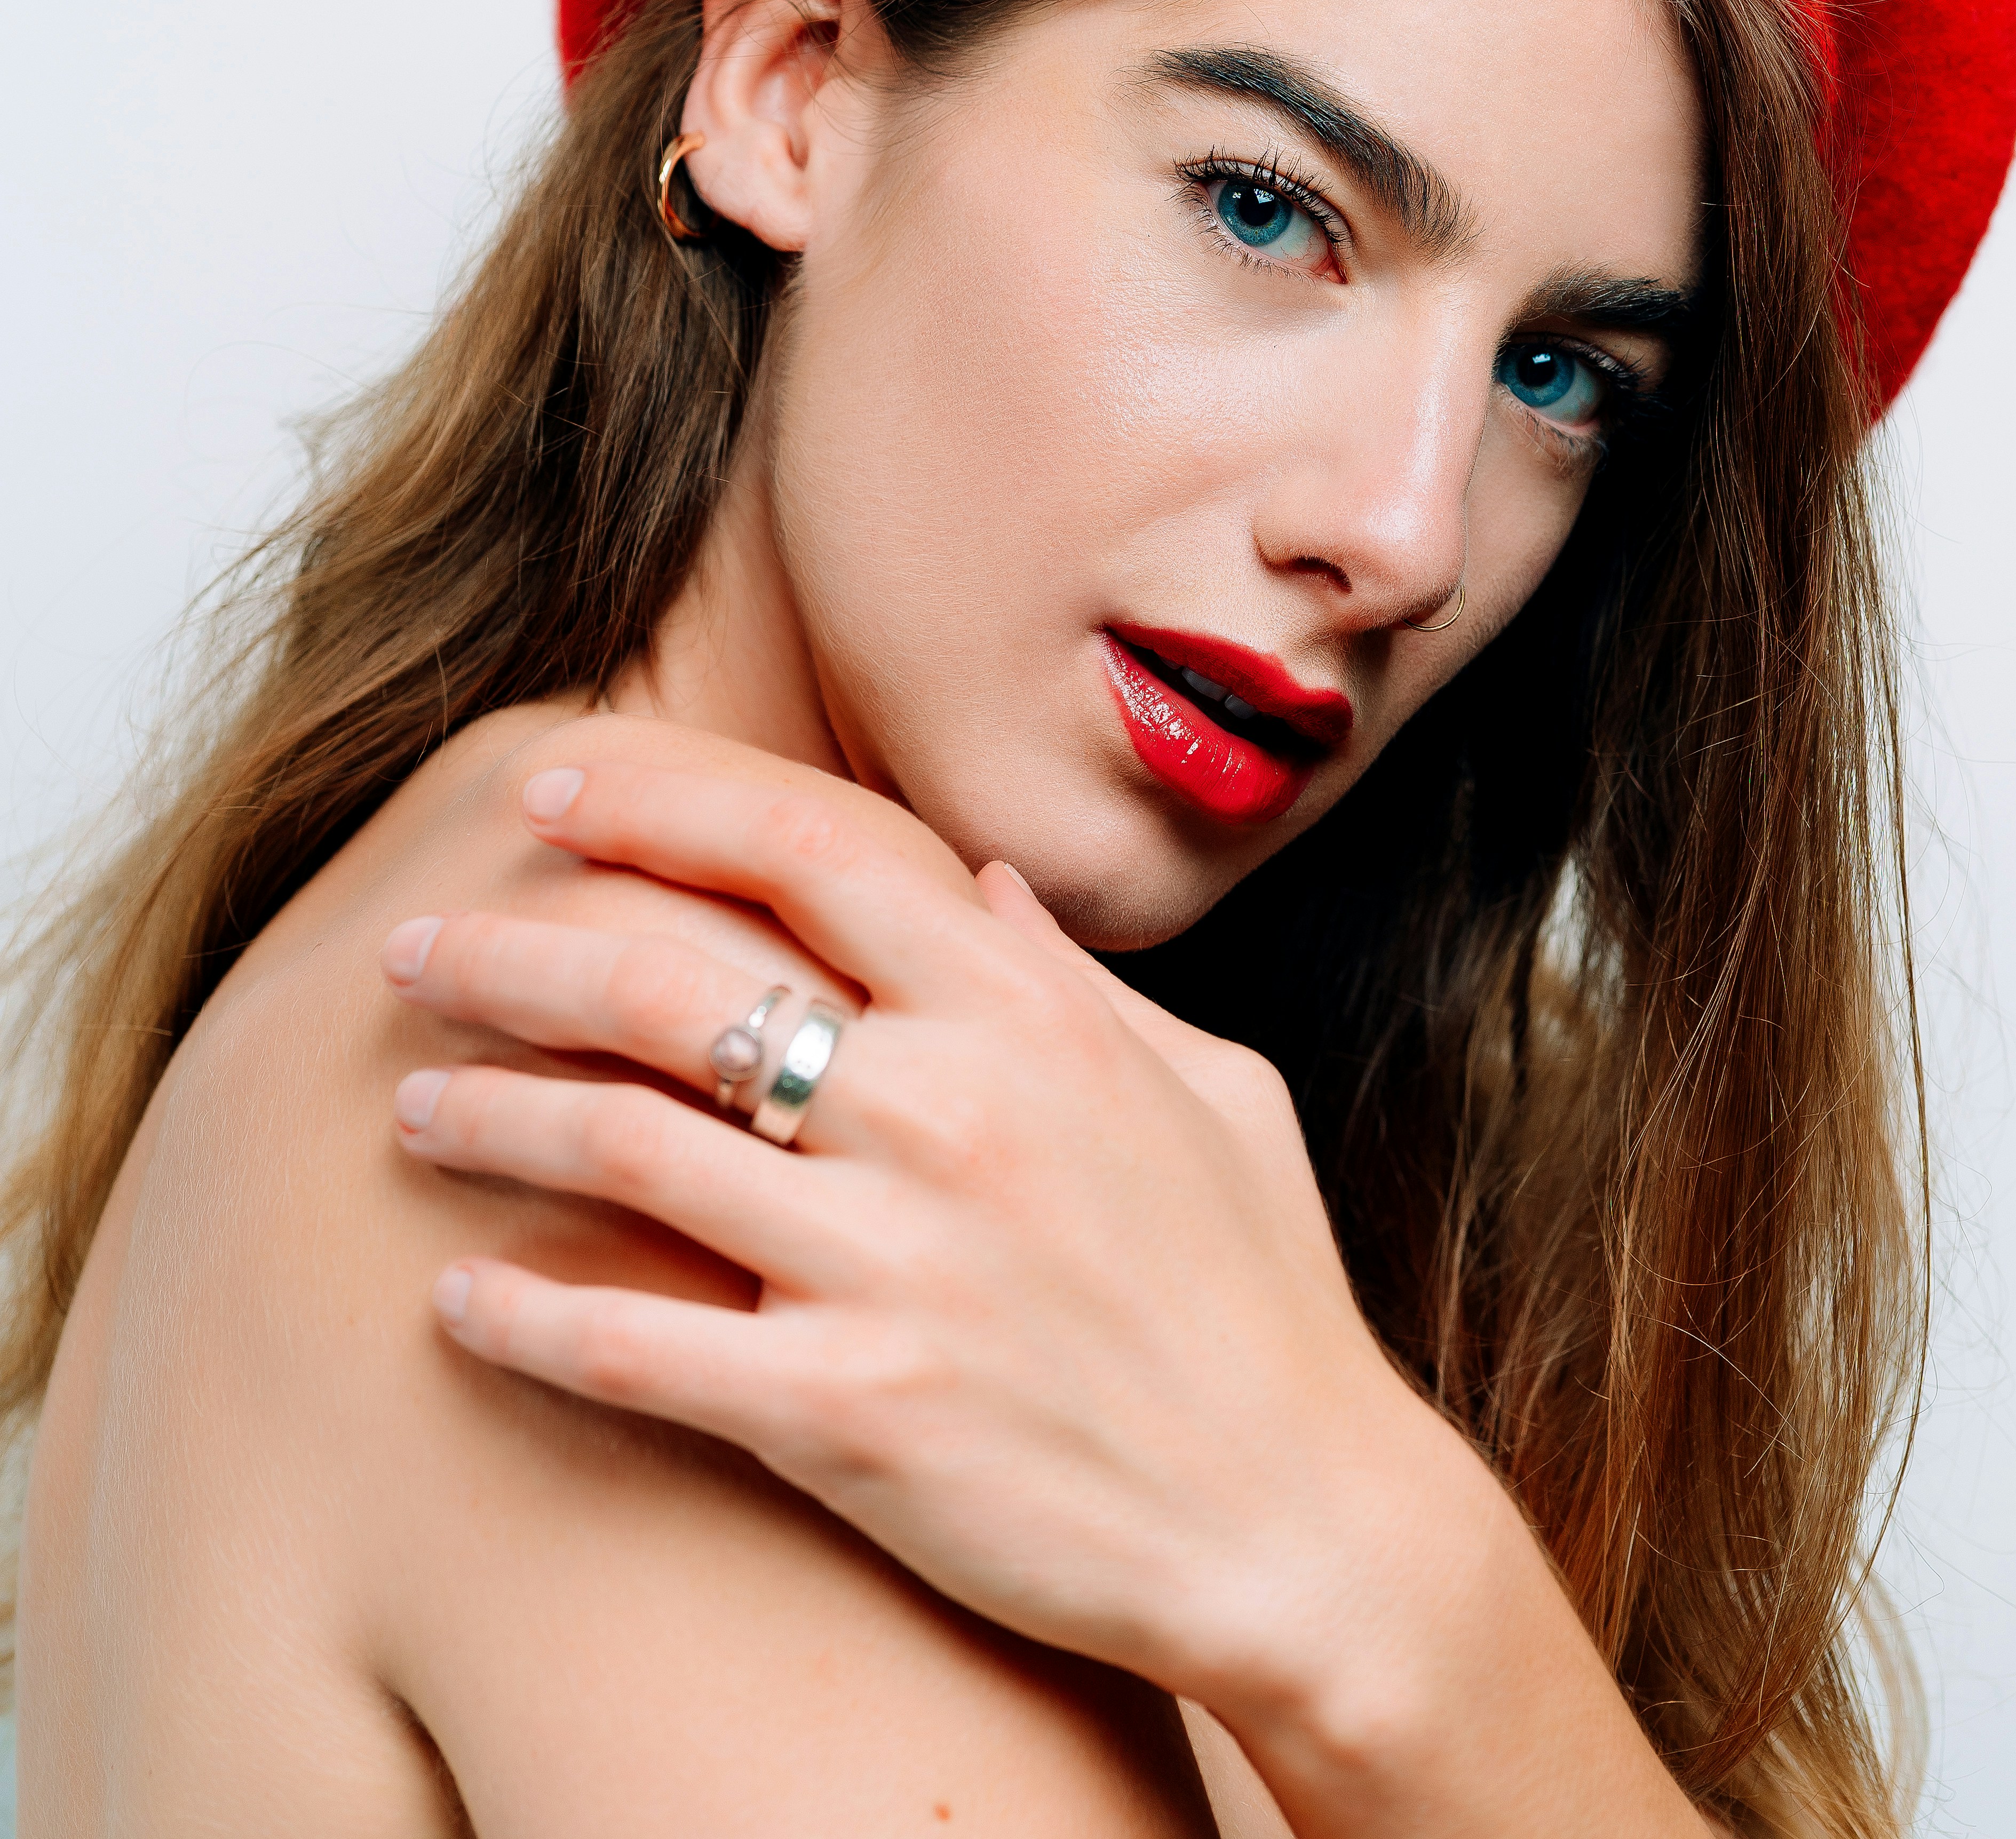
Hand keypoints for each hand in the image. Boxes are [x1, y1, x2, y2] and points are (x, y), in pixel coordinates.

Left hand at [382, 751, 1705, 1837]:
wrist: (1308, 1524)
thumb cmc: (1262, 1299)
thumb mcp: (1210, 1090)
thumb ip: (1079, 980)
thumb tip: (985, 885)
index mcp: (1027, 1016)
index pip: (804, 852)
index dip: (658, 806)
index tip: (549, 789)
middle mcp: (949, 1113)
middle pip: (668, 984)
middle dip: (515, 950)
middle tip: (419, 946)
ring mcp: (896, 1265)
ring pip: (623, 1147)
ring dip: (488, 1115)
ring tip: (408, 1103)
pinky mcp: (855, 1416)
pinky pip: (637, 1348)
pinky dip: (527, 1315)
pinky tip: (458, 1297)